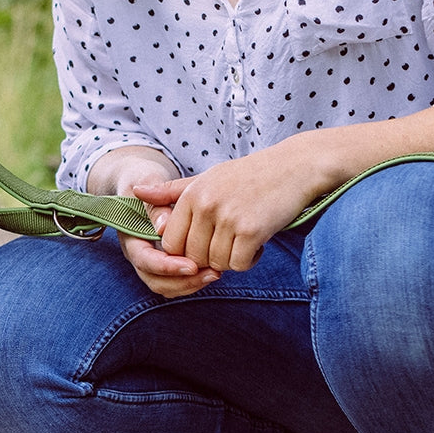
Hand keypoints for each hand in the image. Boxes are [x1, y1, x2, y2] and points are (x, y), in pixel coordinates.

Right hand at [87, 148, 219, 297]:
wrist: (143, 180)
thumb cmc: (145, 177)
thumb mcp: (146, 180)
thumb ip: (155, 202)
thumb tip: (163, 228)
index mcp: (130, 236)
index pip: (144, 261)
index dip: (167, 266)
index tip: (192, 264)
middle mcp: (138, 254)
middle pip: (155, 281)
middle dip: (183, 281)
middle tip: (213, 273)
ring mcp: (150, 261)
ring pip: (167, 287)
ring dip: (191, 284)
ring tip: (217, 272)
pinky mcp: (165, 263)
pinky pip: (176, 283)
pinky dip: (194, 281)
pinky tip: (213, 269)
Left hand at [132, 145, 317, 272]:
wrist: (297, 167)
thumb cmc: (250, 175)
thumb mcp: (207, 178)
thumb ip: (171, 192)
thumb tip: (136, 191)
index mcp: (191, 194)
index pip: (170, 241)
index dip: (185, 251)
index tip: (204, 243)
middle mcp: (206, 206)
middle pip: (192, 256)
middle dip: (208, 258)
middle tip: (228, 242)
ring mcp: (228, 218)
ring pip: (216, 263)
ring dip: (231, 259)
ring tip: (245, 238)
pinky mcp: (252, 231)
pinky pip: (238, 265)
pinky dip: (249, 260)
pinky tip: (258, 242)